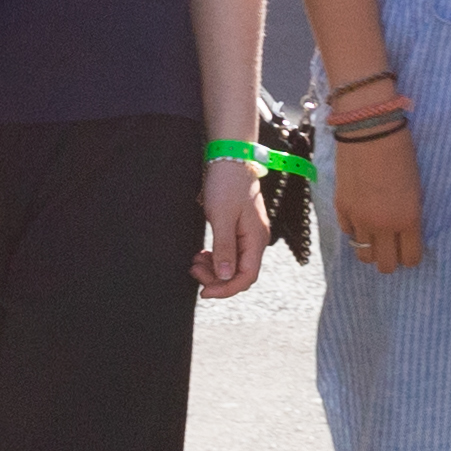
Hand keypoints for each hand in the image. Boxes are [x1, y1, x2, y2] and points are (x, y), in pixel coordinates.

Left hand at [196, 161, 267, 297]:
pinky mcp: (239, 229)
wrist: (230, 159)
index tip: (204, 291)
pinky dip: (215, 258)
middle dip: (216, 278)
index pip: (247, 277)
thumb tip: (225, 276)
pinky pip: (230, 253)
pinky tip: (202, 254)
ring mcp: (248, 235)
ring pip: (233, 264)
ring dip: (214, 269)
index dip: (226, 289)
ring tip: (195, 261)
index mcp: (256, 239)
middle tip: (193, 269)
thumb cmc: (227, 185)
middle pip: (240, 273)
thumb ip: (224, 248)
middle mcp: (256, 240)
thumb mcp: (221, 217)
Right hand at [333, 119, 424, 273]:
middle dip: (390, 260)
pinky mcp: (340, 208)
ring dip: (371, 249)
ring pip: (363, 254)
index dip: (411, 257)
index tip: (410, 250)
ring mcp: (359, 219)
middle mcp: (383, 225)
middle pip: (384, 265)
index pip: (410, 258)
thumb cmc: (401, 152)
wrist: (369, 130)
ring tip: (376, 237)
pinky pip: (348, 233)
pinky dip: (355, 230)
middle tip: (393, 248)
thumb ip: (409, 214)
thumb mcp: (416, 186)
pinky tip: (361, 219)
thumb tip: (404, 231)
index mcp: (408, 219)